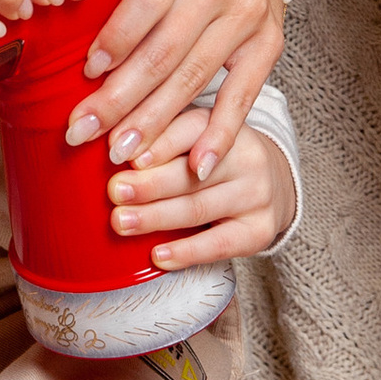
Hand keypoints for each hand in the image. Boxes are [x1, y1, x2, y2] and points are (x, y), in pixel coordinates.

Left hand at [66, 0, 287, 171]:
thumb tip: (53, 19)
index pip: (144, 2)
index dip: (114, 41)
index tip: (86, 75)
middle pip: (164, 51)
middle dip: (120, 99)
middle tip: (83, 133)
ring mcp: (248, 17)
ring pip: (195, 78)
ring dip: (155, 122)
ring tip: (121, 154)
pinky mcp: (269, 44)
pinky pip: (241, 96)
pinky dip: (218, 135)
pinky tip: (196, 166)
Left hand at [106, 108, 295, 271]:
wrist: (273, 184)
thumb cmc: (213, 158)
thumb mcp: (191, 135)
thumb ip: (155, 134)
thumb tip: (107, 141)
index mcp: (224, 123)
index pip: (190, 128)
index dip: (156, 141)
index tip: (121, 152)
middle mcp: (246, 156)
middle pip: (190, 172)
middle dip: (148, 184)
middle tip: (114, 191)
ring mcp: (257, 194)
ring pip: (198, 208)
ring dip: (156, 217)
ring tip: (122, 222)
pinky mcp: (260, 230)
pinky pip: (219, 244)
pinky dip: (186, 252)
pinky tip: (158, 255)